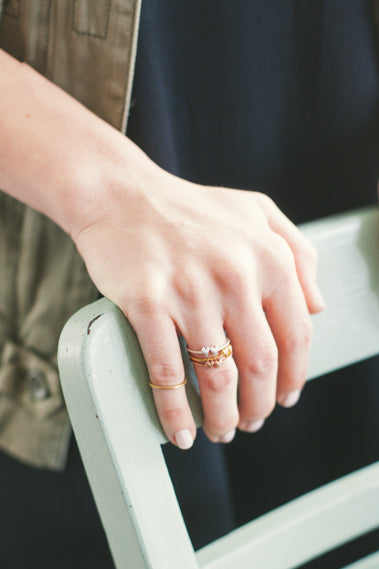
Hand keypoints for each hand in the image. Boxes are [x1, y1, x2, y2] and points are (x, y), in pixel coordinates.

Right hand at [0, 51, 322, 447]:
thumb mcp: (257, 212)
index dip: (293, 377)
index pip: (296, 335)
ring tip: (221, 430)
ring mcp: (189, 291)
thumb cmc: (188, 207)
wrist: (121, 194)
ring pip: (217, 376)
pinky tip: (180, 428)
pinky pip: (167, 372)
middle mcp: (235, 276)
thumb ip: (298, 253)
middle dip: (259, 406)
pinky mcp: (147, 303)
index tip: (284, 398)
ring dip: (222, 416)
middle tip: (251, 422)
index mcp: (268, 258)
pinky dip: (175, 411)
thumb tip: (317, 307)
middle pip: (260, 365)